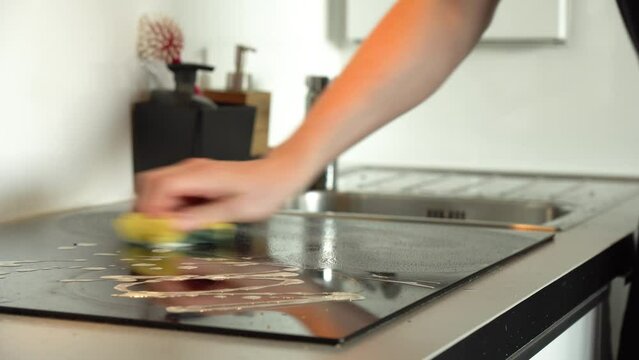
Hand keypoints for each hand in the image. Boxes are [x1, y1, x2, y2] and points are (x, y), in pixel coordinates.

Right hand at [134, 152, 311, 228]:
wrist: (279, 175)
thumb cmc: (265, 189)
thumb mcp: (235, 211)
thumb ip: (201, 218)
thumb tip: (174, 227)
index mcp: (201, 174)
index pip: (161, 186)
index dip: (151, 209)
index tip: (154, 229)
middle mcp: (193, 169)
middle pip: (150, 182)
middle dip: (147, 208)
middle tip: (155, 231)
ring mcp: (193, 172)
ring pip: (158, 185)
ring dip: (157, 207)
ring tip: (168, 227)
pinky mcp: (196, 178)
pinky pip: (171, 189)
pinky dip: (169, 206)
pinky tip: (182, 220)